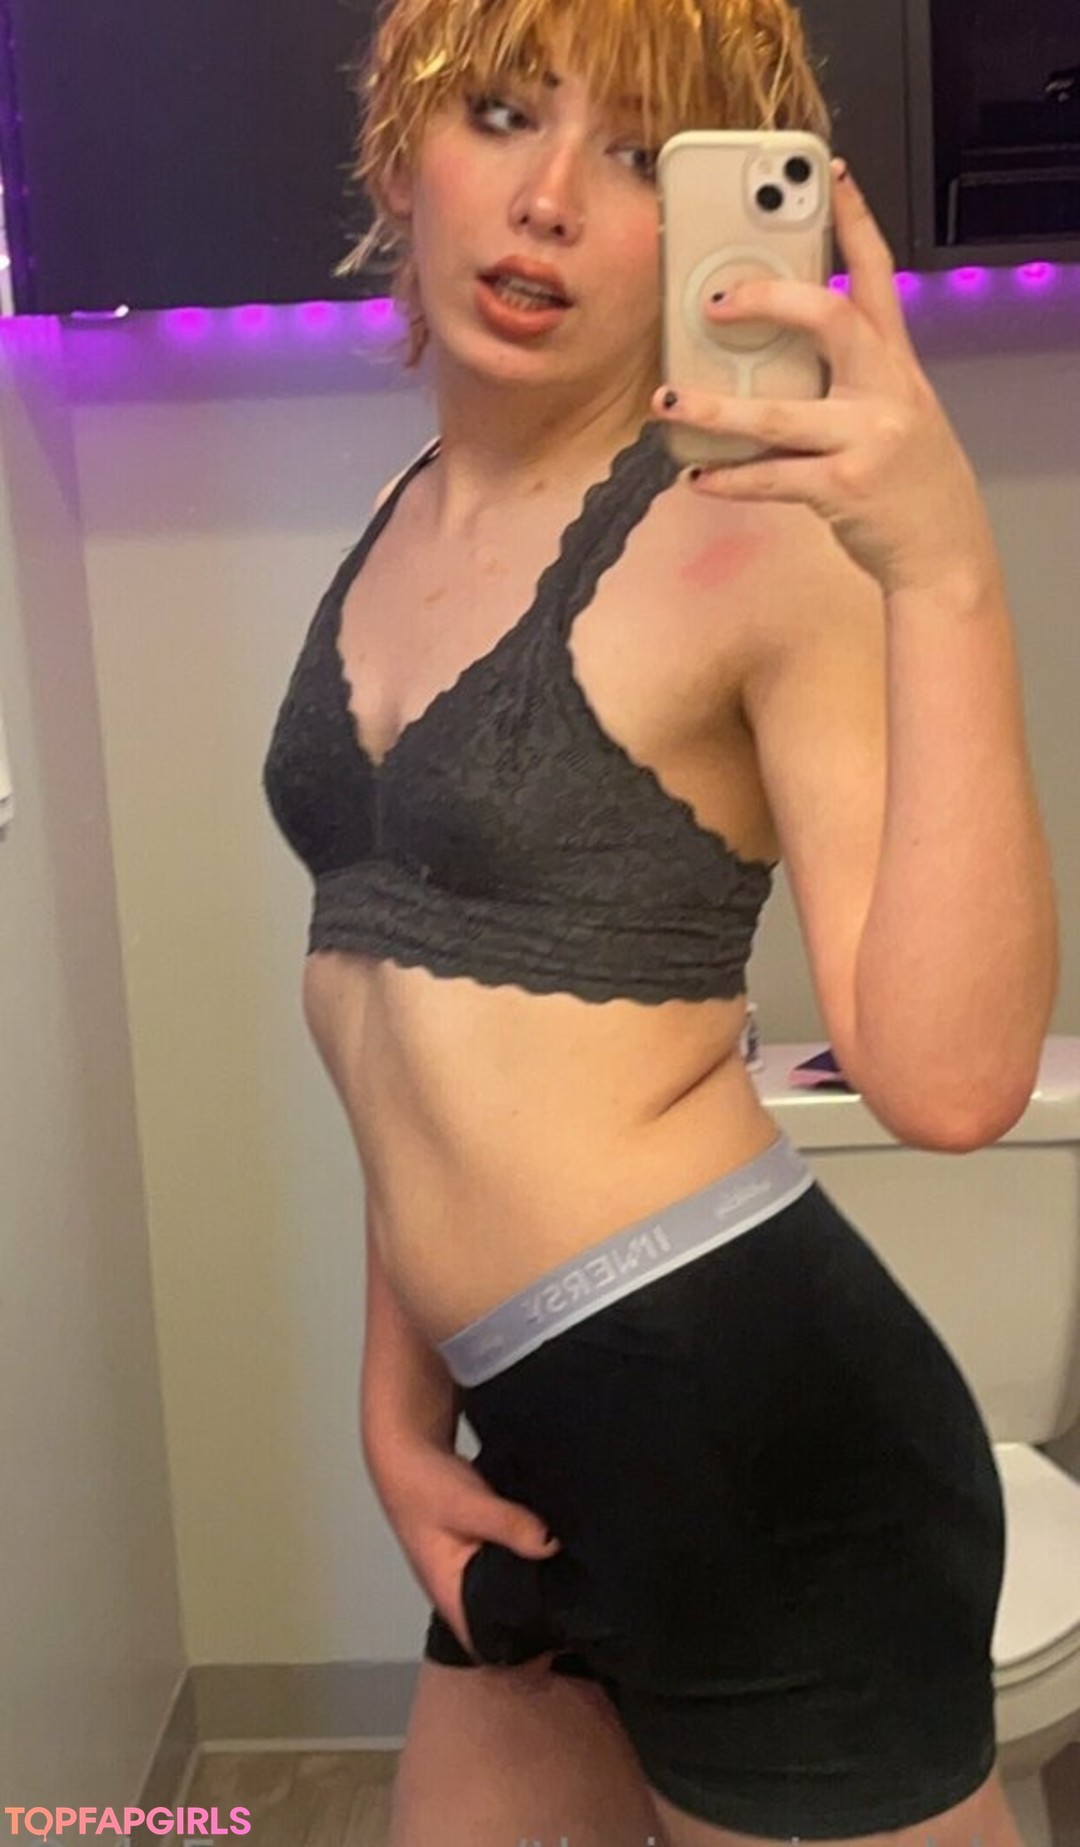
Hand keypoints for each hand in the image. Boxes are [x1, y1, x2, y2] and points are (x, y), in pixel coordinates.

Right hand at [369, 1437, 560, 1660]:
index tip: (562, 1636)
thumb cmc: (423, 1485)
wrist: (407, 1451)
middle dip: (538, 1615)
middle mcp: (462, 1591)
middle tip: (580, 1607)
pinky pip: (512, 1566)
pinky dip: (531, 1561)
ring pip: (511, 1591)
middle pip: (505, 1619)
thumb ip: (507, 1524)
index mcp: (451, 1596)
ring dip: (537, 1586)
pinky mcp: (482, 1550)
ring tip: (576, 1581)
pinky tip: (556, 1553)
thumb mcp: (467, 1504)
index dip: (523, 1648)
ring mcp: (472, 1571)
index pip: (489, 1643)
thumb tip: (551, 1545)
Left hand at [652, 160, 999, 599]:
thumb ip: (848, 375)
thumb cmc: (908, 478)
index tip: (826, 175)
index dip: (853, 219)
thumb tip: (768, 353)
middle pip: (828, 319)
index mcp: (896, 362)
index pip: (877, 273)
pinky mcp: (845, 489)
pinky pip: (772, 476)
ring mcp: (867, 439)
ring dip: (714, 407)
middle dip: (769, 301)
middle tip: (713, 303)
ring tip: (667, 399)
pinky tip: (694, 475)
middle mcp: (886, 390)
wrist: (944, 552)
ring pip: (778, 413)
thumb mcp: (895, 410)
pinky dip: (729, 477)